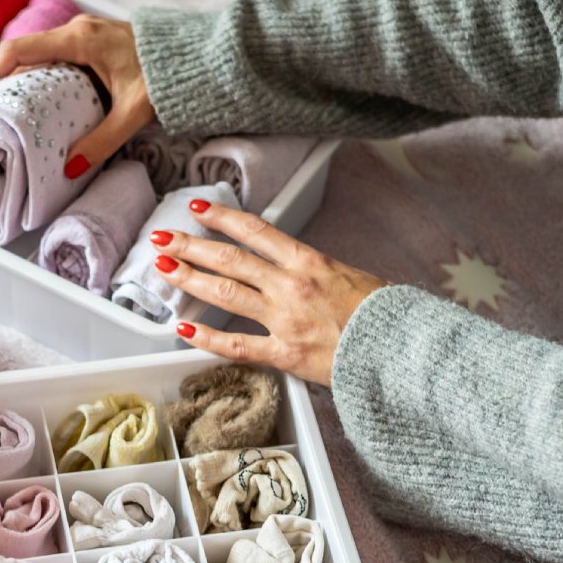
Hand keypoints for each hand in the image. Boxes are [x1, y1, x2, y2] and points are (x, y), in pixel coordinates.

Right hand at [0, 15, 154, 178]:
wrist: (199, 57)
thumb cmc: (168, 78)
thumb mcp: (133, 113)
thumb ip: (101, 142)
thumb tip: (68, 168)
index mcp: (80, 39)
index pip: (18, 51)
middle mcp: (77, 31)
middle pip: (22, 54)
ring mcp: (84, 35)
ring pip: (38, 56)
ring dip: (18, 82)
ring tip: (4, 113)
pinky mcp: (92, 44)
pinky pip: (54, 59)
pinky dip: (39, 80)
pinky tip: (36, 105)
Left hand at [152, 198, 388, 385]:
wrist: (401, 348)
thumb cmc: (382, 314)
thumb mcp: (350, 277)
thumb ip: (315, 273)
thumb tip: (293, 270)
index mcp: (309, 261)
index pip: (256, 231)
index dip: (223, 217)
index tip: (199, 208)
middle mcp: (291, 286)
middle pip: (230, 259)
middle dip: (192, 246)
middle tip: (162, 237)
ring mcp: (285, 320)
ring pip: (226, 295)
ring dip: (190, 279)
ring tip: (162, 268)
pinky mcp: (285, 354)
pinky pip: (237, 345)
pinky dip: (207, 338)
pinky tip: (183, 329)